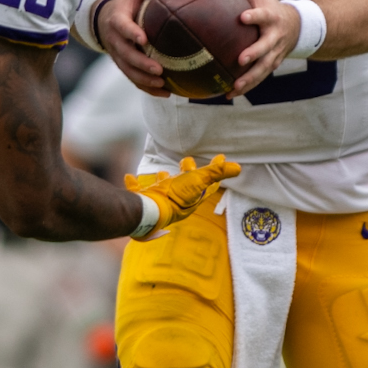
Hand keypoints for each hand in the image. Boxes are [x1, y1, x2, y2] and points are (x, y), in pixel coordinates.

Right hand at [98, 0, 170, 95]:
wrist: (103, 19)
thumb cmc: (125, 4)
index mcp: (117, 20)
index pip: (122, 28)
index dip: (131, 33)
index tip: (144, 39)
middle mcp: (115, 40)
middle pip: (125, 55)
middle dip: (141, 63)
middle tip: (158, 69)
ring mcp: (117, 55)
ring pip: (128, 71)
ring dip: (144, 79)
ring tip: (162, 83)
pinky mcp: (122, 65)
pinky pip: (133, 79)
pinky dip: (147, 88)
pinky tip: (166, 93)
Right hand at [125, 154, 240, 233]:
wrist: (150, 210)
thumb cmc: (176, 196)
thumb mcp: (198, 181)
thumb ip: (216, 173)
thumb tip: (238, 168)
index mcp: (192, 195)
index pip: (208, 181)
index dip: (215, 169)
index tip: (220, 157)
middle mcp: (177, 199)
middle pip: (185, 184)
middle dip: (187, 172)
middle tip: (187, 160)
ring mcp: (160, 200)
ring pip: (164, 187)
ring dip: (165, 179)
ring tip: (163, 172)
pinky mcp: (144, 200)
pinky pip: (139, 191)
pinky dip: (135, 184)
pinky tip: (130, 177)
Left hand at [217, 0, 301, 97]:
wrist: (297, 26)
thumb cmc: (270, 8)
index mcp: (271, 17)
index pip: (263, 15)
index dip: (255, 16)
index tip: (244, 17)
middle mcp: (275, 37)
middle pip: (265, 47)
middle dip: (254, 54)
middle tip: (241, 60)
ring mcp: (275, 53)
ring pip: (263, 68)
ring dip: (250, 79)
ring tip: (234, 87)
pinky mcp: (272, 65)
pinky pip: (259, 78)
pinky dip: (246, 87)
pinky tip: (229, 95)